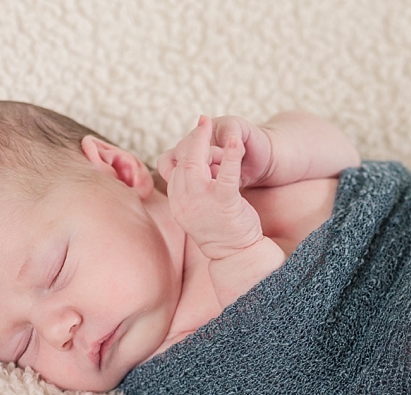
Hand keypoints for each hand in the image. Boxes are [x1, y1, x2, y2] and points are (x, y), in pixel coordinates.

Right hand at [157, 115, 263, 259]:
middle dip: (191, 138)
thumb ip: (189, 194)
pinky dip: (230, 155)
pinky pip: (225, 174)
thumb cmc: (220, 232)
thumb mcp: (196, 213)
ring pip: (196, 163)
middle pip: (181, 161)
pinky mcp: (224, 203)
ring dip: (203, 140)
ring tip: (210, 122)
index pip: (174, 169)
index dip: (184, 151)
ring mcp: (202, 202)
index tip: (195, 138)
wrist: (236, 256)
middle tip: (202, 121)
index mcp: (178, 203)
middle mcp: (184, 202)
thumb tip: (189, 176)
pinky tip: (236, 141)